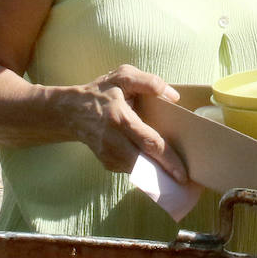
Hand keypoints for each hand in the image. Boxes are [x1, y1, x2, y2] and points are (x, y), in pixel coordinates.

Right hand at [60, 65, 187, 182]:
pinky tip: (157, 166)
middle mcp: (112, 140)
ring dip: (156, 173)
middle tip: (186, 181)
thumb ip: (149, 82)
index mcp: (120, 119)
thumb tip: (173, 96)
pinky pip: (130, 168)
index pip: (148, 143)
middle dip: (166, 173)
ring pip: (138, 169)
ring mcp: (107, 154)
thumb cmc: (100, 92)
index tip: (183, 173)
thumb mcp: (122, 77)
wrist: (70, 111)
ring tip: (175, 175)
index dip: (168, 160)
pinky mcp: (106, 161)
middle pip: (145, 162)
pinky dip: (144, 169)